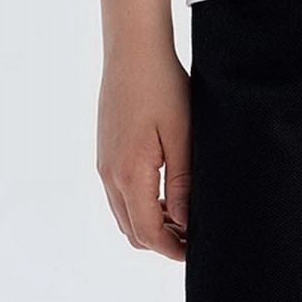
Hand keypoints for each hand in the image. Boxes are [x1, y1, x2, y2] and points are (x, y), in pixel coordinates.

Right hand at [97, 45, 191, 258]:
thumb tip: (185, 223)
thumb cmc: (163, 87)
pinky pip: (119, 195)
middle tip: (194, 235)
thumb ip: (182, 184)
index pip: (147, 233)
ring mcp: (104, 164)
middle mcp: (109, 174)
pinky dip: (140, 205)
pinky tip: (166, 192)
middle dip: (162, 240)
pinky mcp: (105, 152)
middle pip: (132, 231)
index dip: (173, 249)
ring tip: (184, 214)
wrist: (133, 51)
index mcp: (129, 175)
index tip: (197, 250)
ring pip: (124, 214)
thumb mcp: (183, 137)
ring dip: (151, 223)